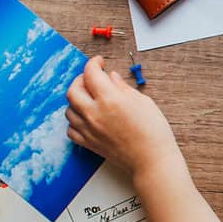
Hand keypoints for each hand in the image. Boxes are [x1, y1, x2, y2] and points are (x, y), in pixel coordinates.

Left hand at [66, 56, 182, 183]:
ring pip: (69, 109)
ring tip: (90, 98)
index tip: (99, 62)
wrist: (151, 160)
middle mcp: (94, 113)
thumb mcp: (143, 101)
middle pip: (73, 90)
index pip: (91, 73)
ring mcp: (89, 129)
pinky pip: (71, 129)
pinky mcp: (88, 143)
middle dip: (80, 79)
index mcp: (110, 99)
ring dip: (77, 100)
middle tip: (91, 78)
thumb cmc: (153, 130)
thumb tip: (111, 77)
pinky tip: (87, 118)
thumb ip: (122, 87)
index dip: (94, 63)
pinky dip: (75, 120)